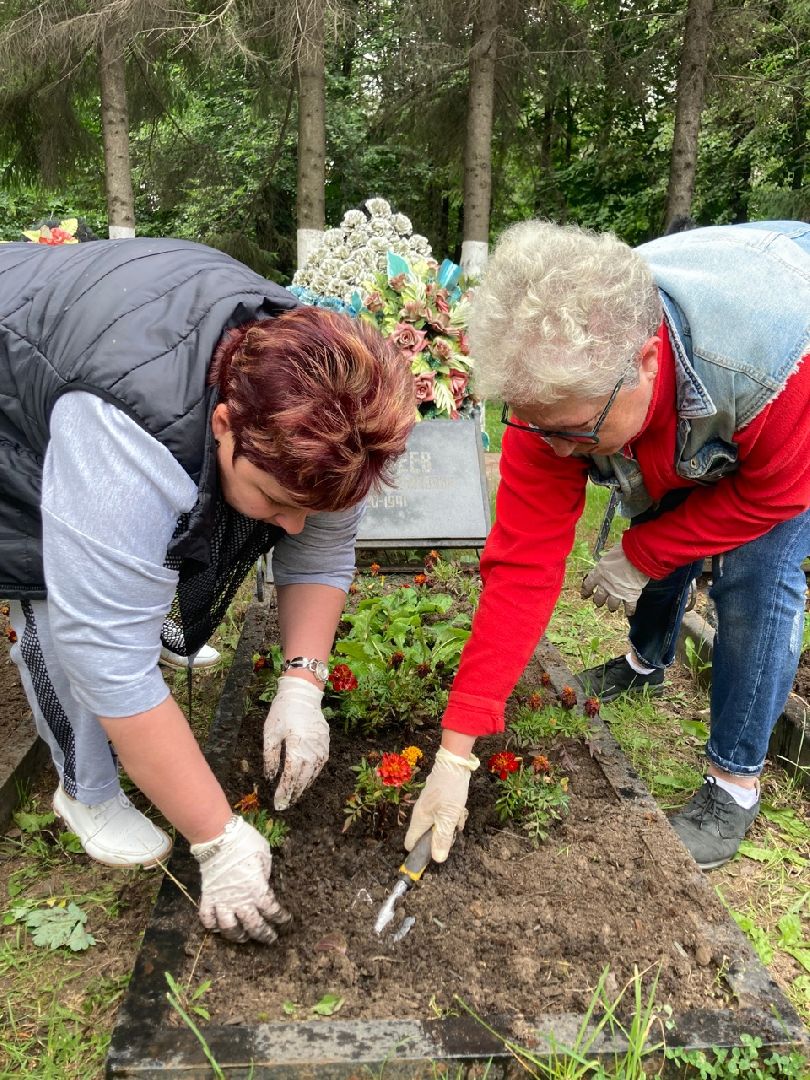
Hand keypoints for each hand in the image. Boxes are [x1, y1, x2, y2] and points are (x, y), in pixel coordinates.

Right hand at [191, 816, 291, 944]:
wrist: (218, 837)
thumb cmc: (245, 843)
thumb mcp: (264, 856)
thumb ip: (264, 874)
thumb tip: (263, 881)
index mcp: (257, 889)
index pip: (272, 910)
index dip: (281, 918)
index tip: (286, 922)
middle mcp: (240, 900)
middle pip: (254, 926)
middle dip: (264, 935)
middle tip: (271, 939)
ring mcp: (222, 901)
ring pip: (230, 928)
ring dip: (238, 936)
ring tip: (243, 937)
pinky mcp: (208, 897)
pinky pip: (207, 918)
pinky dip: (212, 926)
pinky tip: (218, 927)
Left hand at [264, 676, 328, 809]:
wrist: (303, 694)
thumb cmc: (283, 712)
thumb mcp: (270, 734)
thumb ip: (270, 758)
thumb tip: (270, 778)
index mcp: (297, 747)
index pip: (291, 776)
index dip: (284, 792)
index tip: (278, 803)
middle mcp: (312, 750)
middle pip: (303, 778)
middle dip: (293, 793)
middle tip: (284, 805)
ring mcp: (321, 747)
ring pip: (313, 773)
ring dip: (303, 786)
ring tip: (294, 796)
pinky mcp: (326, 743)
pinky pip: (319, 765)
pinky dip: (312, 775)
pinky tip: (305, 780)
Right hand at [404, 746, 479, 862]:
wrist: (454, 764)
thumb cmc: (450, 791)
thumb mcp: (448, 817)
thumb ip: (442, 838)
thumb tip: (437, 859)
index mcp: (419, 819)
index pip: (410, 843)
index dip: (420, 852)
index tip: (433, 853)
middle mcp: (420, 814)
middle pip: (426, 836)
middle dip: (440, 837)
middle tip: (452, 831)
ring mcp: (428, 806)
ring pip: (436, 825)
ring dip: (448, 825)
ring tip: (458, 817)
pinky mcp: (436, 800)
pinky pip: (442, 815)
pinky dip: (450, 815)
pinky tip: (459, 810)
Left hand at [581, 543, 648, 615]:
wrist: (636, 558)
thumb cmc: (623, 552)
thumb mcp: (609, 554)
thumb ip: (608, 561)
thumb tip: (609, 559)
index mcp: (598, 574)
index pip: (588, 585)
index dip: (586, 591)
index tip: (584, 595)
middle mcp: (606, 585)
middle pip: (599, 597)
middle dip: (598, 601)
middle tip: (598, 603)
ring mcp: (618, 592)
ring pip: (612, 604)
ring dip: (612, 606)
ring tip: (612, 608)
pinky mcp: (630, 596)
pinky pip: (629, 606)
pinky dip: (629, 610)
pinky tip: (629, 613)